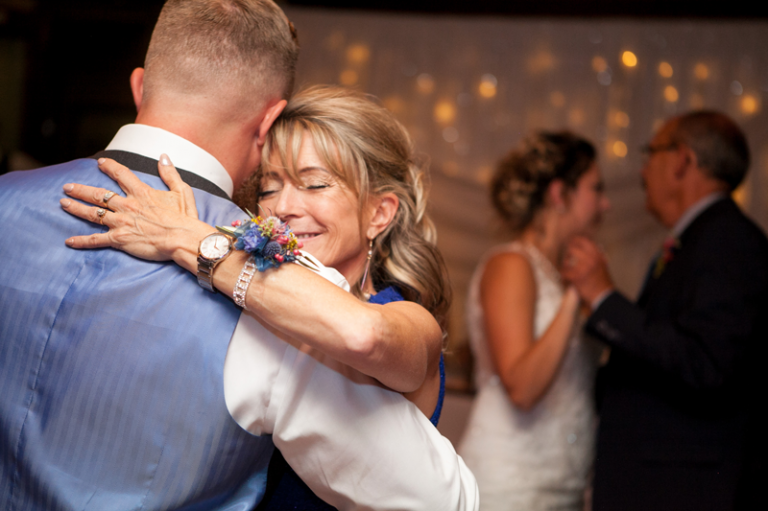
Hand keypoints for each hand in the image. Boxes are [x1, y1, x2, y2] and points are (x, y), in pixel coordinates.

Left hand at [60, 156, 213, 266]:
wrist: (182, 238)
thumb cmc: (184, 218)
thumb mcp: (181, 191)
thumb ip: (170, 174)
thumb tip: (163, 157)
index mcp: (141, 193)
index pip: (121, 175)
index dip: (109, 167)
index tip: (100, 162)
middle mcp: (127, 205)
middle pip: (99, 194)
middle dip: (81, 190)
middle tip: (68, 187)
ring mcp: (121, 222)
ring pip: (92, 214)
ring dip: (76, 208)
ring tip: (64, 203)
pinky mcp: (119, 239)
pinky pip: (96, 239)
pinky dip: (82, 241)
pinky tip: (69, 241)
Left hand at [561, 236, 613, 305]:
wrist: (603, 296)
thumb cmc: (602, 280)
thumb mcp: (602, 263)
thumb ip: (595, 254)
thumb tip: (586, 244)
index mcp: (597, 255)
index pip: (584, 241)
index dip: (575, 240)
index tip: (571, 242)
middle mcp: (591, 259)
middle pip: (572, 249)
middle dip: (567, 253)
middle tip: (567, 258)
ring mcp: (583, 268)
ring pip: (566, 260)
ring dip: (564, 264)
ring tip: (566, 268)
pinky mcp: (576, 277)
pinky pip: (564, 272)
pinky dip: (563, 275)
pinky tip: (566, 277)